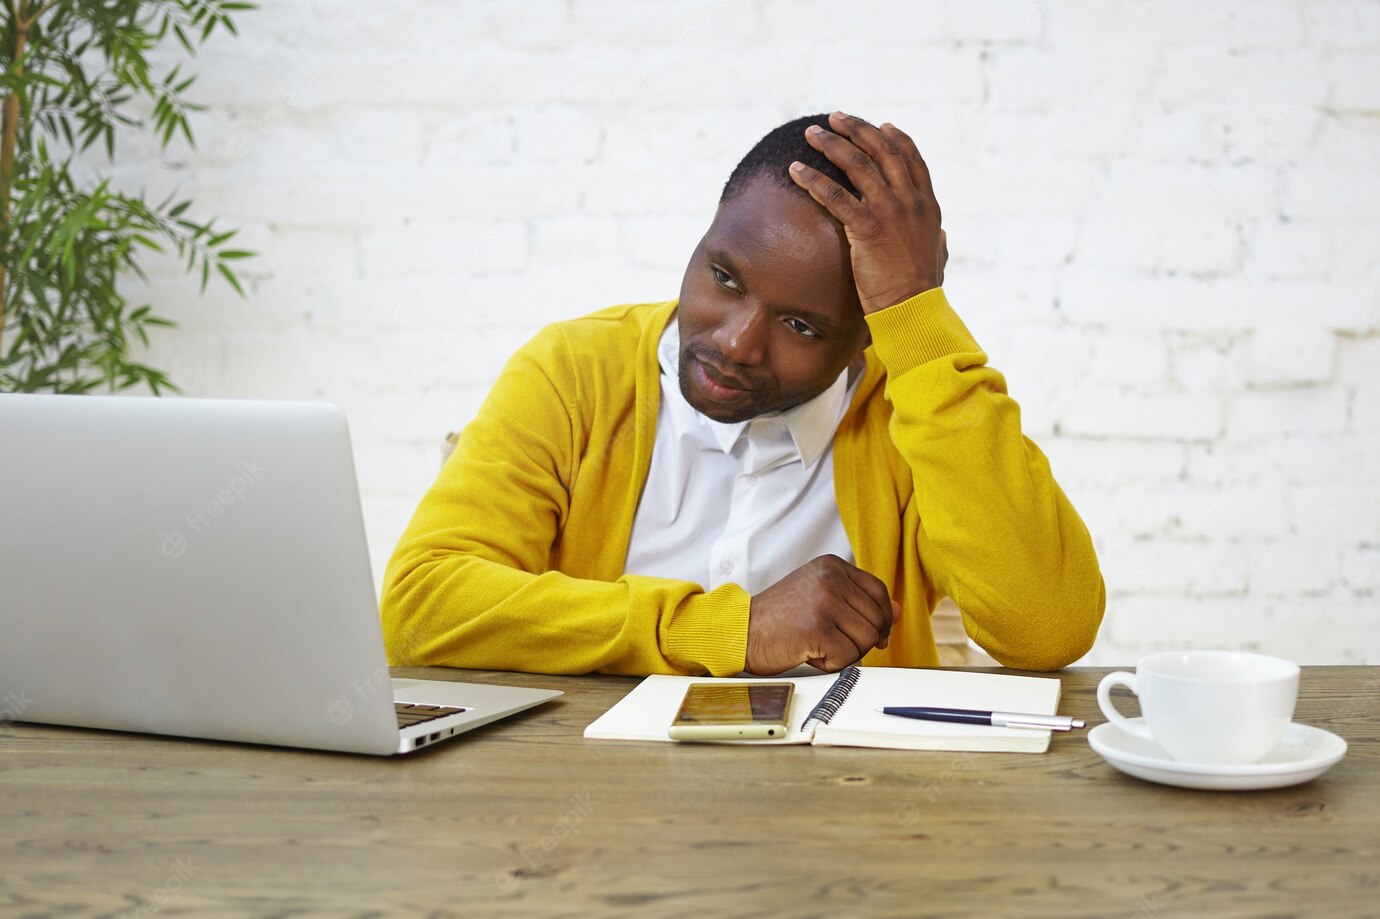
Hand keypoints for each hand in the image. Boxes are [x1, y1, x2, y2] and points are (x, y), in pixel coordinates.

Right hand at [745, 555, 899, 674]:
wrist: (741, 631)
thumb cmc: (778, 618)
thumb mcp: (821, 598)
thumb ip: (859, 602)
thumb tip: (898, 612)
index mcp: (831, 566)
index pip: (878, 592)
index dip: (882, 618)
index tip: (873, 633)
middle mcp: (830, 578)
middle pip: (877, 619)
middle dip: (862, 640)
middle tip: (834, 643)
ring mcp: (824, 602)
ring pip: (867, 639)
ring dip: (847, 652)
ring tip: (819, 645)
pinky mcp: (817, 628)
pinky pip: (849, 657)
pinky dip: (833, 664)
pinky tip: (812, 654)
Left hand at [788, 111, 947, 314]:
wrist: (914, 309)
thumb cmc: (922, 290)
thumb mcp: (938, 258)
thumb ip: (939, 241)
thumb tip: (943, 237)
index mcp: (927, 205)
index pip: (911, 159)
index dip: (895, 138)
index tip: (880, 125)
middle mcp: (911, 201)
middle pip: (883, 151)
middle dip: (857, 129)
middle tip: (835, 117)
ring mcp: (890, 211)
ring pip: (858, 165)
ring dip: (832, 144)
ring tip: (811, 134)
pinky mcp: (868, 227)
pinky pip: (835, 195)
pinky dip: (813, 179)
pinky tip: (795, 170)